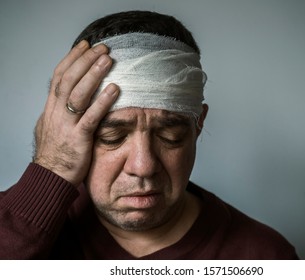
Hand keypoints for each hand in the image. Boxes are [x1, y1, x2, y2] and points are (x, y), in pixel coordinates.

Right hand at [33, 40, 118, 185]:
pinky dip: (102, 102)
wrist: (50, 177)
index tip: (85, 45)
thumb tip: (65, 97)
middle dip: (84, 60)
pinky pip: (90, 117)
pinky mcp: (78, 138)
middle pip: (69, 79)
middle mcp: (56, 112)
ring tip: (108, 59)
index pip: (59, 76)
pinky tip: (114, 89)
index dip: (72, 58)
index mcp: (51, 108)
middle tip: (101, 47)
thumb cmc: (55, 152)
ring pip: (77, 94)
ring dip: (93, 75)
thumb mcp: (51, 126)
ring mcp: (67, 125)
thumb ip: (59, 110)